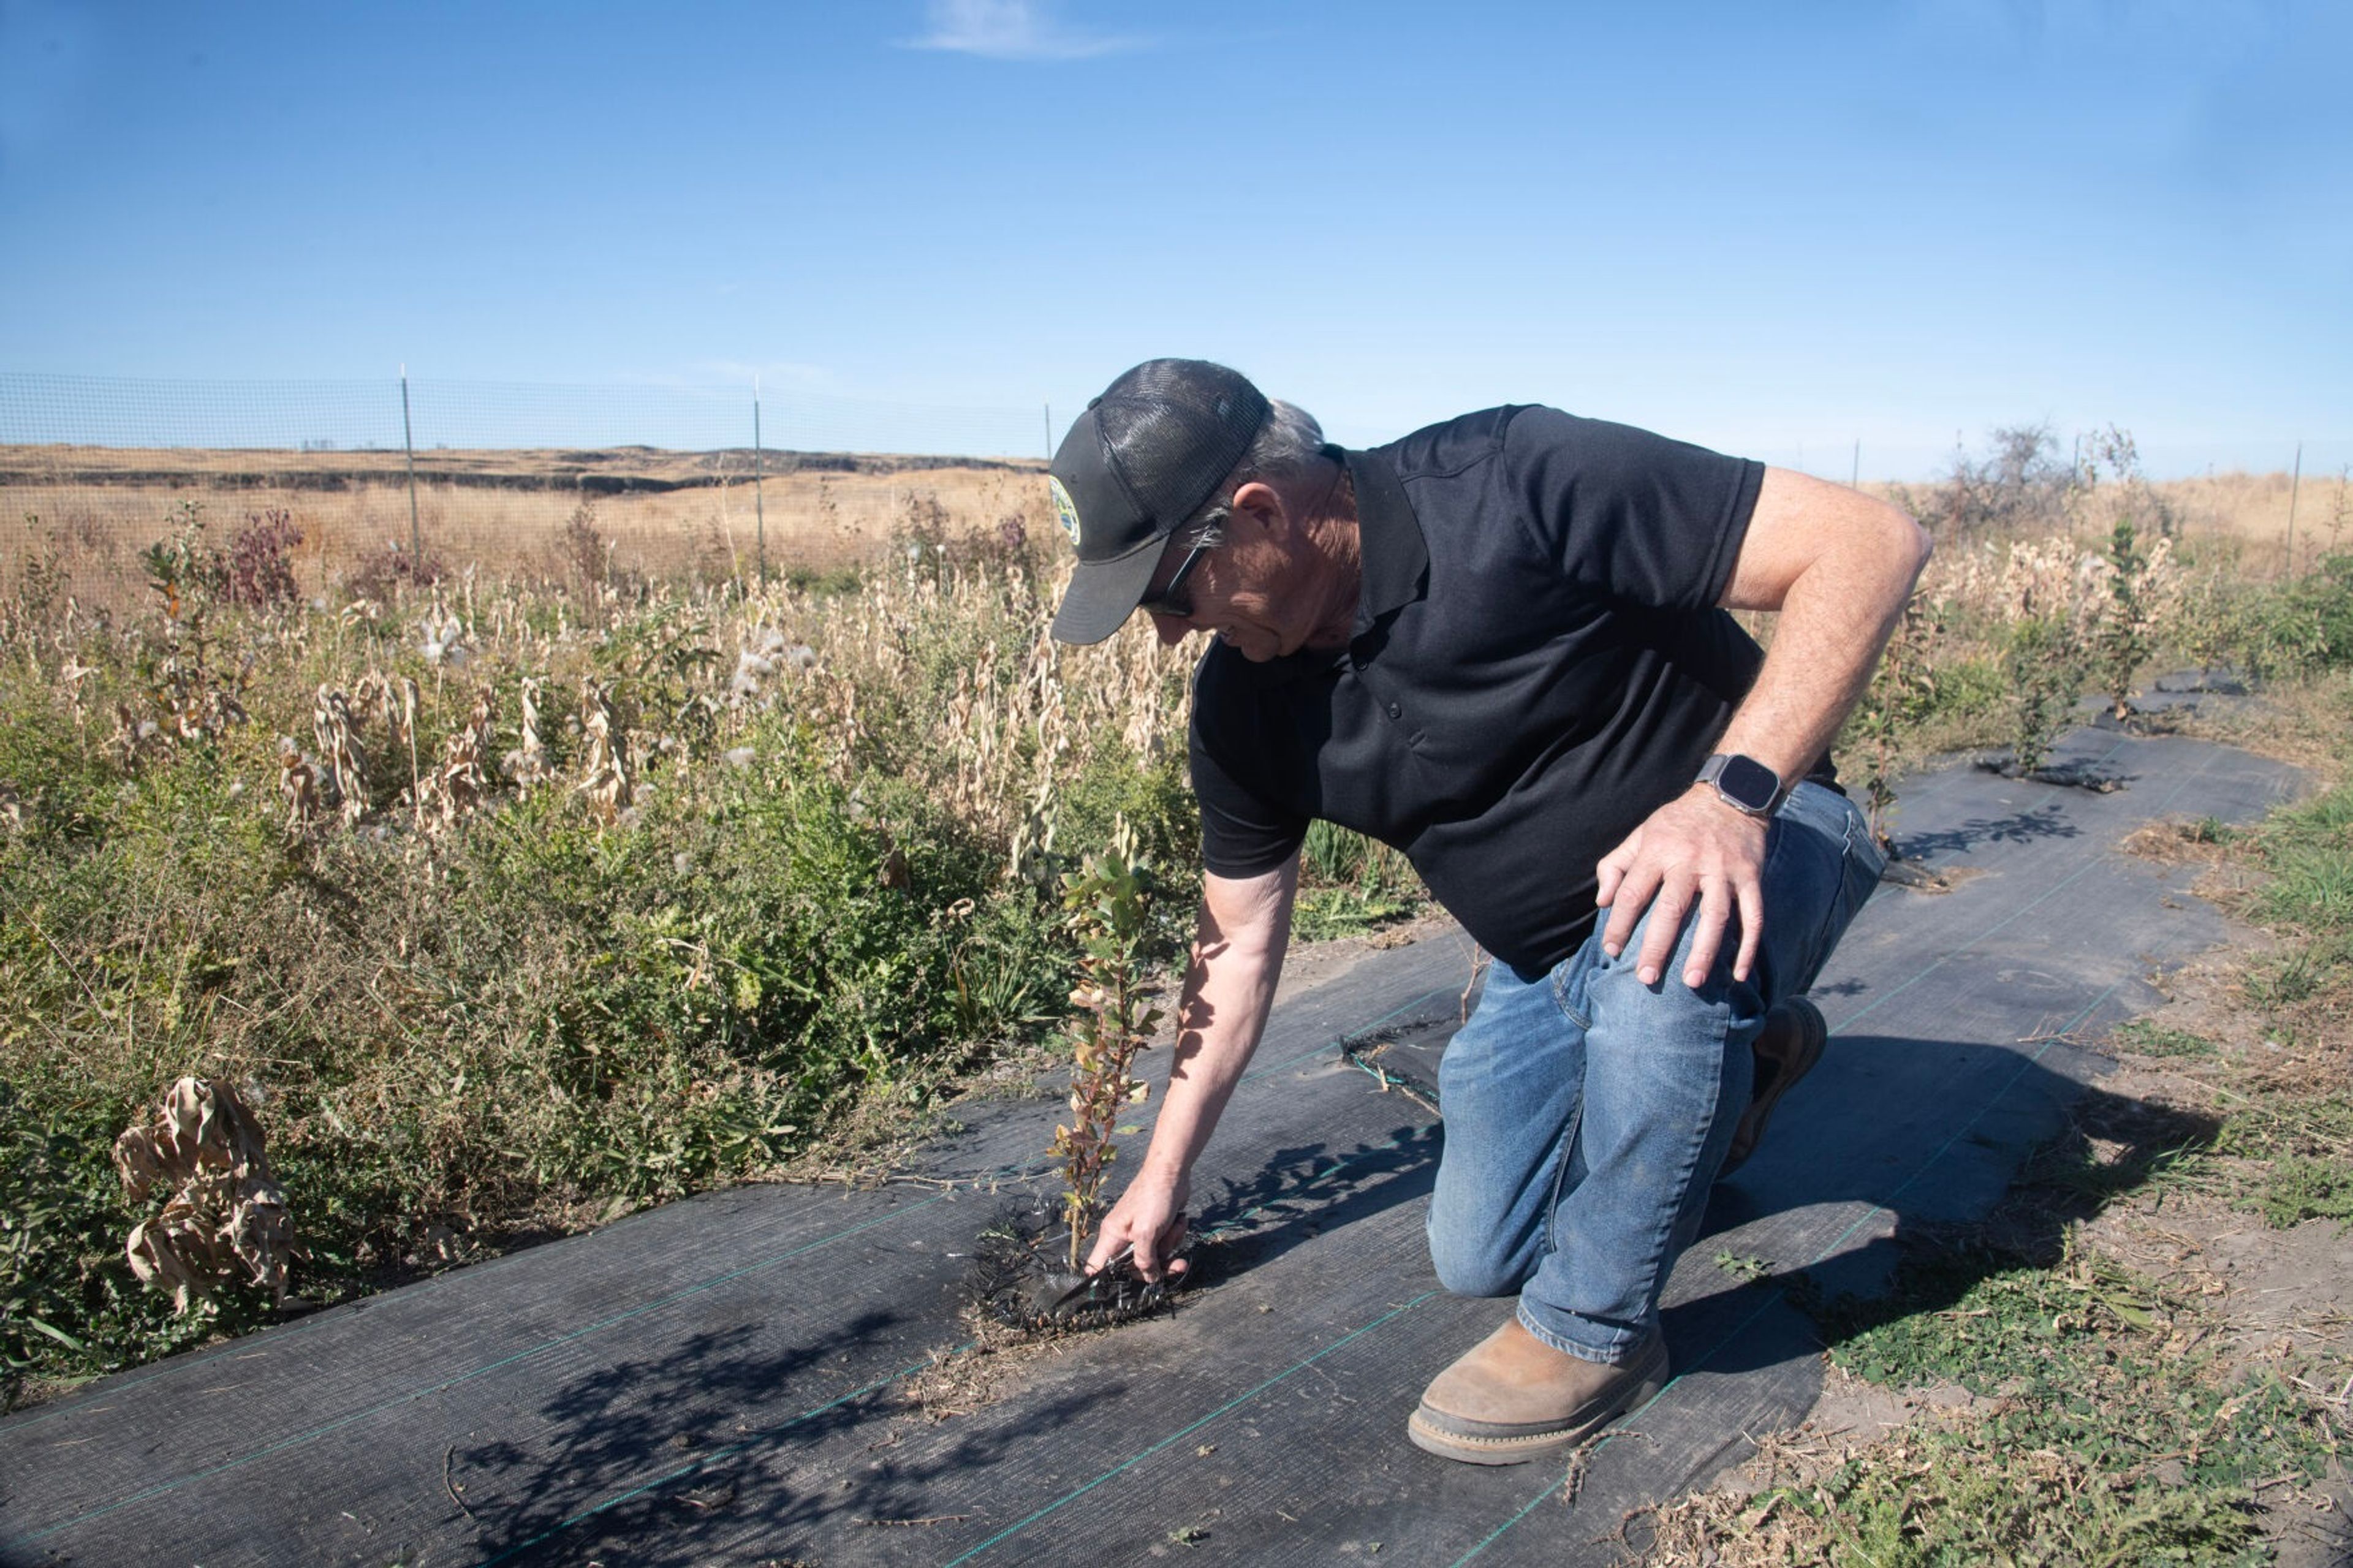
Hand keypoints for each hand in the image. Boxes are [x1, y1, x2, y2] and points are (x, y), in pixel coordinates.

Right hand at [1086, 1166, 1191, 1283]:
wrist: (1172, 1172)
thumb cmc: (1154, 1197)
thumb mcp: (1147, 1232)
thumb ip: (1145, 1259)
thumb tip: (1150, 1278)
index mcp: (1112, 1237)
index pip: (1096, 1266)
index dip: (1104, 1281)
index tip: (1123, 1288)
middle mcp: (1123, 1237)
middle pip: (1134, 1267)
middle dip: (1158, 1264)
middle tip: (1175, 1264)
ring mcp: (1139, 1232)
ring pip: (1153, 1256)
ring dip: (1170, 1245)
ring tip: (1175, 1227)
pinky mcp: (1155, 1228)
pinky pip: (1164, 1244)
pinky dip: (1174, 1235)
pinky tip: (1179, 1222)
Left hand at [1594, 787, 1768, 987]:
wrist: (1730, 795)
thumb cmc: (1677, 822)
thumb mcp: (1641, 834)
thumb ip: (1616, 865)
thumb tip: (1602, 901)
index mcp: (1658, 851)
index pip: (1633, 893)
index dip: (1620, 924)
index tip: (1610, 950)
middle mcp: (1690, 862)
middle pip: (1672, 909)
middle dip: (1657, 946)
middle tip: (1646, 978)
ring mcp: (1723, 871)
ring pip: (1715, 916)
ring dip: (1704, 951)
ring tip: (1692, 982)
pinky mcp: (1751, 877)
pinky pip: (1754, 916)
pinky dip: (1748, 947)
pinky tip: (1739, 974)